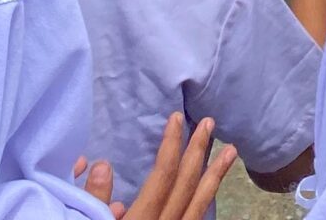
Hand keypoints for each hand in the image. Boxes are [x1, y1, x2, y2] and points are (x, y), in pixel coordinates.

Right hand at [79, 114, 237, 219]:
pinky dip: (206, 201)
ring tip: (230, 150)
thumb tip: (102, 164)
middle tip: (209, 123)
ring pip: (199, 205)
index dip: (171, 146)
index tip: (176, 119)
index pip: (162, 177)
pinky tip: (212, 188)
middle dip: (198, 152)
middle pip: (186, 186)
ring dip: (215, 175)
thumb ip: (95, 202)